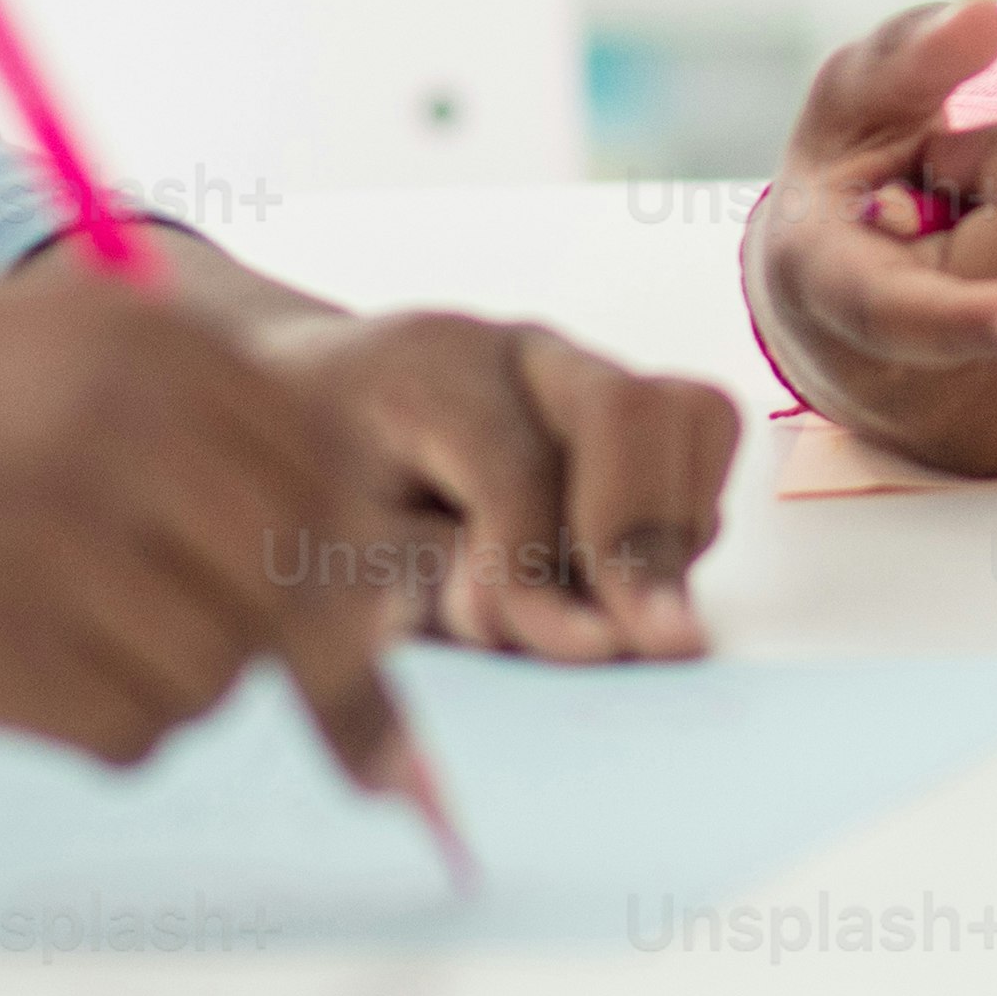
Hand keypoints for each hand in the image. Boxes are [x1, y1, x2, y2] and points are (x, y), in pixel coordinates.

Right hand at [0, 272, 437, 788]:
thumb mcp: (30, 339)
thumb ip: (174, 415)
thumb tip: (337, 550)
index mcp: (144, 337)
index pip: (328, 463)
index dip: (330, 543)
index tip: (311, 588)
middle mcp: (125, 428)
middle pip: (296, 578)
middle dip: (266, 626)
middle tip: (181, 629)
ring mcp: (62, 542)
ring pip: (219, 669)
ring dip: (168, 677)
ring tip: (68, 637)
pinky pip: (131, 731)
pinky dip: (101, 728)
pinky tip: (25, 682)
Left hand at [139, 251, 734, 660]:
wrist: (299, 409)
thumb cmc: (298, 487)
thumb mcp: (324, 545)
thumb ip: (438, 584)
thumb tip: (580, 641)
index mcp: (429, 370)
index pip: (514, 466)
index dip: (524, 568)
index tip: (513, 641)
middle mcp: (525, 353)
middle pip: (633, 409)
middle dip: (640, 537)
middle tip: (636, 642)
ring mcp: (584, 372)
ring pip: (692, 416)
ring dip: (673, 527)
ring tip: (621, 613)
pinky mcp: (622, 411)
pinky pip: (698, 448)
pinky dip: (679, 523)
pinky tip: (614, 583)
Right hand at [740, 0, 996, 477]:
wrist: (833, 307)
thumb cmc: (847, 185)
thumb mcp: (855, 103)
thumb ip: (911, 57)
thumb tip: (986, 19)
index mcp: (828, 287)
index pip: (906, 311)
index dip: (976, 312)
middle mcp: (889, 384)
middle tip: (949, 193)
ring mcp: (960, 433)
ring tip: (973, 242)